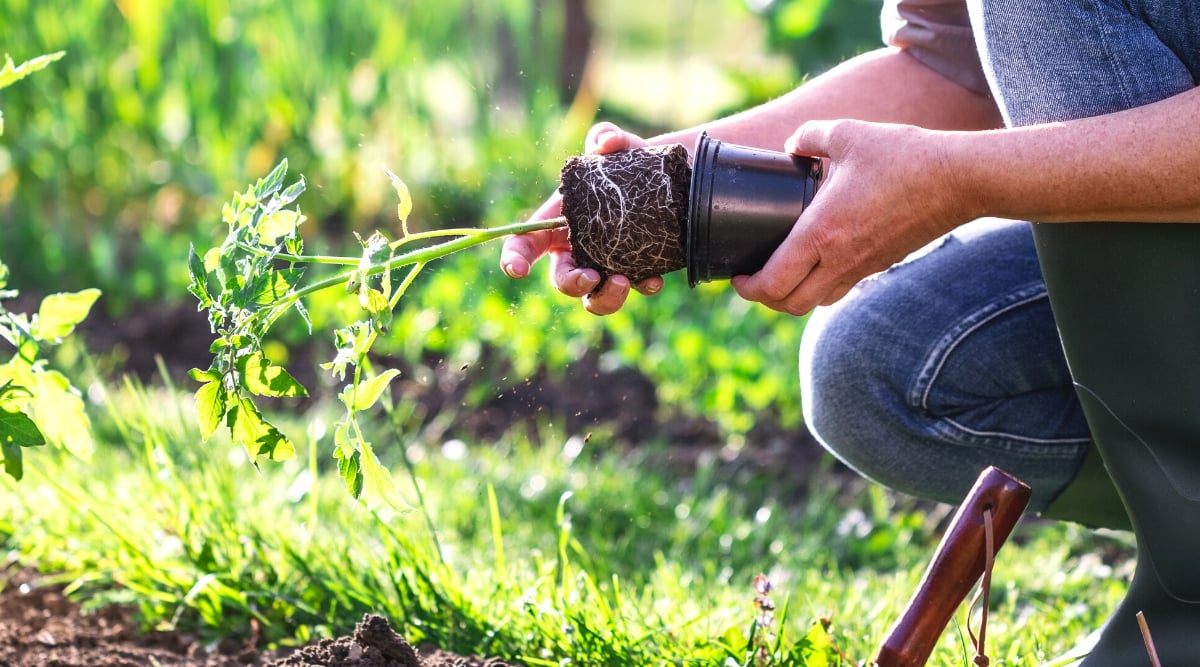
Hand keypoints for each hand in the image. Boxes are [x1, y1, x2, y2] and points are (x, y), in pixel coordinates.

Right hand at [500, 122, 665, 314]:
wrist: (670, 179)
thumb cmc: (629, 162)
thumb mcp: (619, 146)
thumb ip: (607, 137)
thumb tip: (605, 142)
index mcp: (558, 224)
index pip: (525, 244)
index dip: (514, 258)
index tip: (517, 269)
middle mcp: (578, 250)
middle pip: (562, 280)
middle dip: (572, 284)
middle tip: (593, 276)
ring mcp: (607, 266)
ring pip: (594, 299)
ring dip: (605, 299)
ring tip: (625, 282)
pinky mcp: (637, 271)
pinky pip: (636, 290)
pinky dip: (644, 287)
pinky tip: (654, 280)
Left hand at [731, 119, 969, 314]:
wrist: (959, 180)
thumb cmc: (903, 156)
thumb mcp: (848, 134)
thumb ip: (810, 136)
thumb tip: (793, 145)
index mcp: (821, 233)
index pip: (774, 282)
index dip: (747, 287)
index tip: (737, 276)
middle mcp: (839, 260)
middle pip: (789, 304)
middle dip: (764, 299)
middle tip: (752, 279)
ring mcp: (862, 267)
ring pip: (816, 302)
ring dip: (792, 297)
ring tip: (780, 274)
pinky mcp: (880, 264)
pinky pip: (840, 289)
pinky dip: (819, 287)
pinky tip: (816, 263)